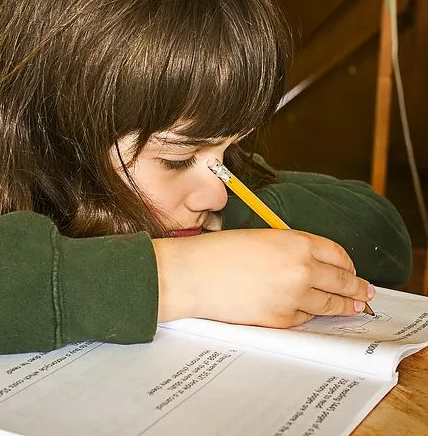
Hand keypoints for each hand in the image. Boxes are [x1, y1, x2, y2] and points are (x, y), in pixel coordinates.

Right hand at [152, 229, 374, 327]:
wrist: (192, 275)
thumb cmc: (218, 253)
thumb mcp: (261, 238)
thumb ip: (291, 249)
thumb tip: (312, 265)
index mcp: (296, 242)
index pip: (338, 254)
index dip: (349, 264)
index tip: (352, 271)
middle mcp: (301, 269)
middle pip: (342, 281)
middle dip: (356, 288)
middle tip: (365, 293)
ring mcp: (293, 296)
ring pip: (329, 304)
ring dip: (343, 306)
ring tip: (352, 307)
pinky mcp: (281, 319)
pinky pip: (304, 318)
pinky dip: (308, 315)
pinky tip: (311, 312)